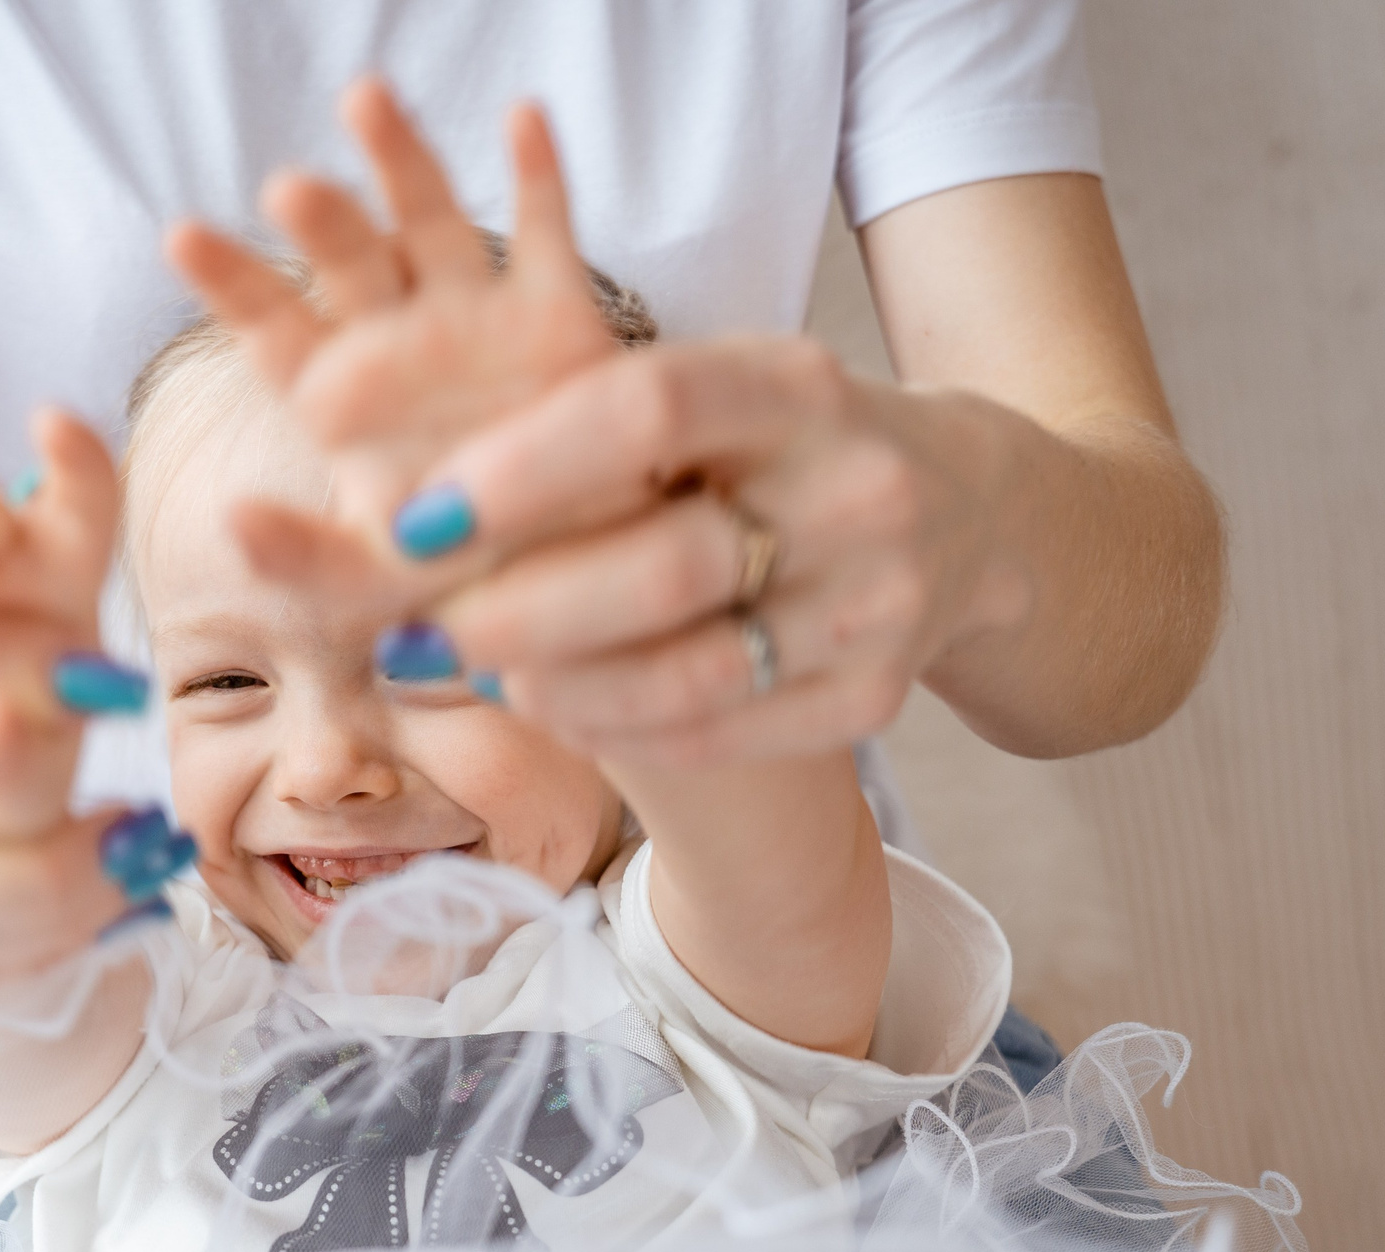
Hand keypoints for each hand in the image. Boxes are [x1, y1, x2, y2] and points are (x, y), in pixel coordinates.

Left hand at [166, 78, 617, 565]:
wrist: (577, 584)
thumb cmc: (463, 577)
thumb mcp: (374, 583)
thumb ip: (302, 560)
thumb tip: (229, 521)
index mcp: (342, 396)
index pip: (273, 326)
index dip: (231, 282)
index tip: (183, 239)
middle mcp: (401, 340)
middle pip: (348, 261)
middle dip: (319, 221)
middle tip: (285, 189)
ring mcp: (478, 319)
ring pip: (430, 223)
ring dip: (400, 163)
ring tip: (366, 103)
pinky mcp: (559, 316)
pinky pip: (547, 236)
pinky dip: (538, 176)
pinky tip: (523, 119)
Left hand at [412, 342, 1037, 764]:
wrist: (976, 512)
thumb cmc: (784, 445)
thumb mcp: (718, 393)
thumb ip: (587, 424)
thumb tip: (408, 495)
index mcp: (798, 385)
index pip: (652, 408)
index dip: (523, 466)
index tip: (417, 515)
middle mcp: (855, 490)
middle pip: (666, 565)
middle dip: (518, 608)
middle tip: (414, 626)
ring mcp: (876, 603)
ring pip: (690, 673)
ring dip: (555, 685)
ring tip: (468, 671)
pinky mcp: (875, 696)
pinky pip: (722, 732)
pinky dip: (617, 728)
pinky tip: (549, 708)